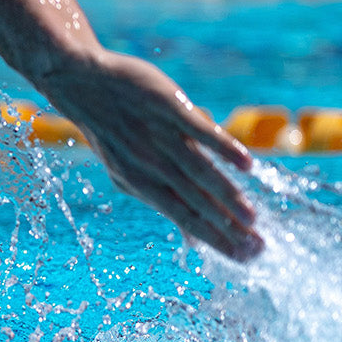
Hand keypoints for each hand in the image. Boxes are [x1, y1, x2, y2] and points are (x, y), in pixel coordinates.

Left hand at [38, 50, 262, 260]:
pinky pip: (198, 130)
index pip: (186, 219)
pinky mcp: (167, 106)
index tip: (247, 259)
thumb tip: (193, 243)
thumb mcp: (130, 175)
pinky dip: (223, 147)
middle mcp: (151, 165)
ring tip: (252, 218)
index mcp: (142, 184)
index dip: (216, 240)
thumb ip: (165, 205)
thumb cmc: (113, 134)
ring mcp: (160, 135)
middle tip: (260, 248)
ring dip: (227, 195)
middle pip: (197, 201)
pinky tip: (246, 164)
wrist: (81, 82)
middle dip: (229, 227)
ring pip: (198, 171)